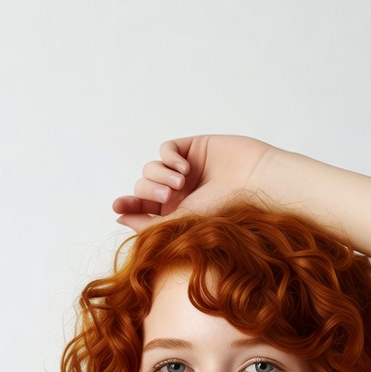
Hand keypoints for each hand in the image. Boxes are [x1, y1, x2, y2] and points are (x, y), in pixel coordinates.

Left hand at [112, 135, 274, 231]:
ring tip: (182, 183)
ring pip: (150, 169)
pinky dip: (169, 158)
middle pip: (142, 187)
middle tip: (169, 196)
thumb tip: (119, 218)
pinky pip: (165, 149)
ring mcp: (184, 169)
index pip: (141, 208)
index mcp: (174, 213)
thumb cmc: (222, 208)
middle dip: (149, 192)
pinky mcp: (191, 148)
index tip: (117, 206)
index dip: (128, 206)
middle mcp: (178, 192)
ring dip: (160, 176)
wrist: (252, 183)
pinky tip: (186, 168)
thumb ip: (149, 223)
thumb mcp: (181, 221)